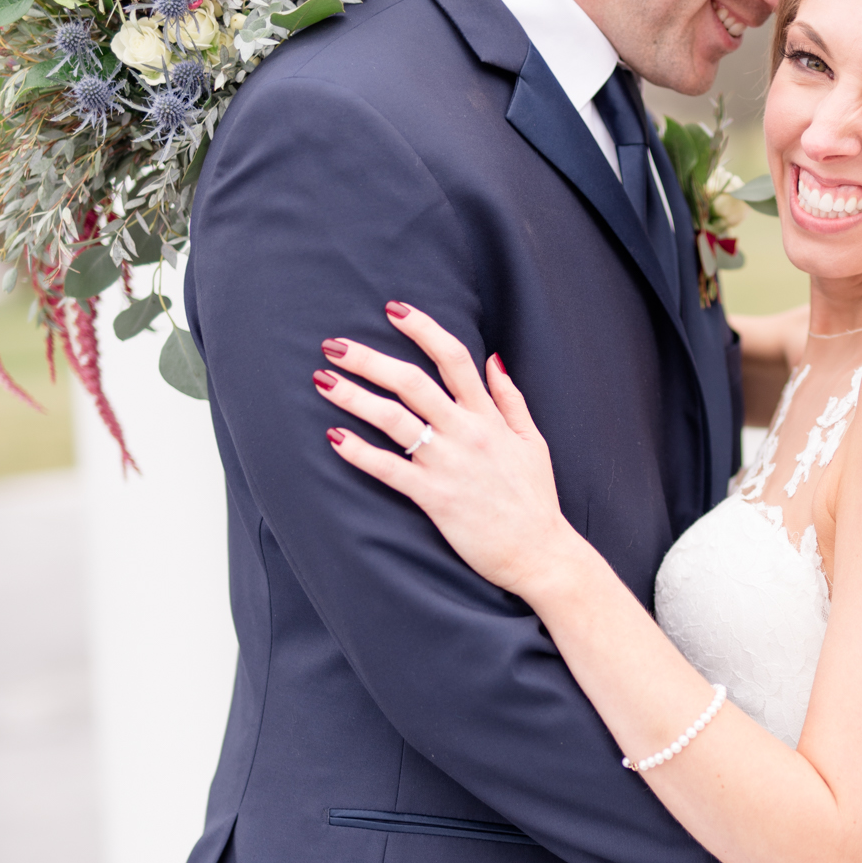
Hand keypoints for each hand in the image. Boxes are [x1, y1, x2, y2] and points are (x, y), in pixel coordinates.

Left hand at [315, 303, 568, 597]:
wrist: (539, 552)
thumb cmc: (535, 499)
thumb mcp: (532, 441)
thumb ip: (511, 399)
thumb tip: (494, 360)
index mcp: (489, 416)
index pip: (453, 358)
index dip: (422, 328)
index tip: (393, 310)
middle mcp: (466, 433)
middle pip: (411, 382)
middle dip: (369, 359)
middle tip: (334, 345)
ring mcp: (448, 465)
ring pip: (394, 419)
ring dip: (354, 397)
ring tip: (322, 381)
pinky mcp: (435, 498)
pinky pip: (389, 469)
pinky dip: (359, 452)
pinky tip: (334, 438)